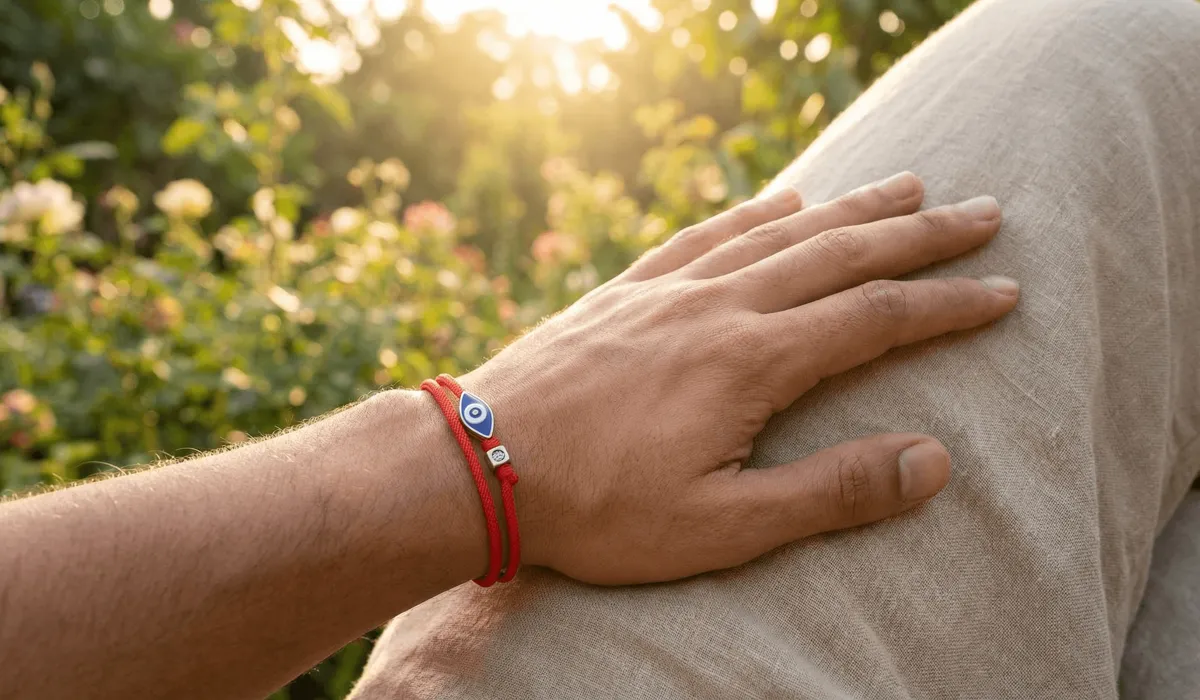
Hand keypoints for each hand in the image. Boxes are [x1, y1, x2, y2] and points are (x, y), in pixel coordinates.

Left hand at [464, 172, 1017, 584]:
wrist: (476, 464)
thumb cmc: (597, 509)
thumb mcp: (722, 526)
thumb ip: (831, 491)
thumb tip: (935, 461)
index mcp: (751, 361)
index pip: (876, 319)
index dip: (947, 304)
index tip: (1004, 290)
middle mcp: (718, 306)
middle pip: (840, 254)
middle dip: (919, 234)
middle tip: (984, 213)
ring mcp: (668, 289)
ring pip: (780, 231)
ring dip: (850, 207)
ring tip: (905, 184)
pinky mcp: (626, 290)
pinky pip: (707, 233)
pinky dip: (756, 212)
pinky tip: (783, 200)